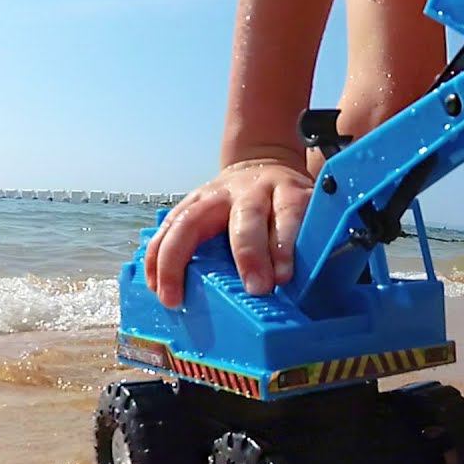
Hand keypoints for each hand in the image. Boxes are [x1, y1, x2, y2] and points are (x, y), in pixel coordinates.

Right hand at [144, 158, 313, 307]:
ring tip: (173, 297)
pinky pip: (167, 228)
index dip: (285, 246)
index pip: (289, 214)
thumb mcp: (309, 213)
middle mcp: (249, 190)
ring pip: (190, 221)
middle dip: (249, 254)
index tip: (283, 278)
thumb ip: (306, 242)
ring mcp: (214, 194)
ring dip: (177, 261)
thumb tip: (292, 284)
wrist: (262, 166)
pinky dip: (156, 257)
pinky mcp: (190, 202)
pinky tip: (154, 284)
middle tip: (254, 290)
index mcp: (286, 191)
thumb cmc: (286, 204)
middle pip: (246, 217)